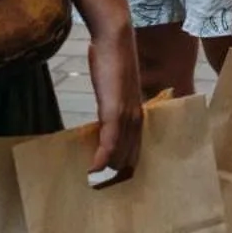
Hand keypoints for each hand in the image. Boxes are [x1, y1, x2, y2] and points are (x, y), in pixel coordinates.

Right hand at [86, 25, 143, 182]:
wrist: (115, 39)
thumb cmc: (110, 60)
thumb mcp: (112, 90)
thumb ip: (110, 108)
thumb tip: (100, 123)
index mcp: (137, 116)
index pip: (135, 152)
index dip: (124, 169)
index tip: (112, 184)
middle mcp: (137, 120)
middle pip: (130, 159)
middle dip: (116, 177)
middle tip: (100, 192)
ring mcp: (128, 116)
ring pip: (121, 154)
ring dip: (108, 172)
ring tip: (94, 186)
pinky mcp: (115, 110)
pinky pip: (111, 141)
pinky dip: (102, 158)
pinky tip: (93, 169)